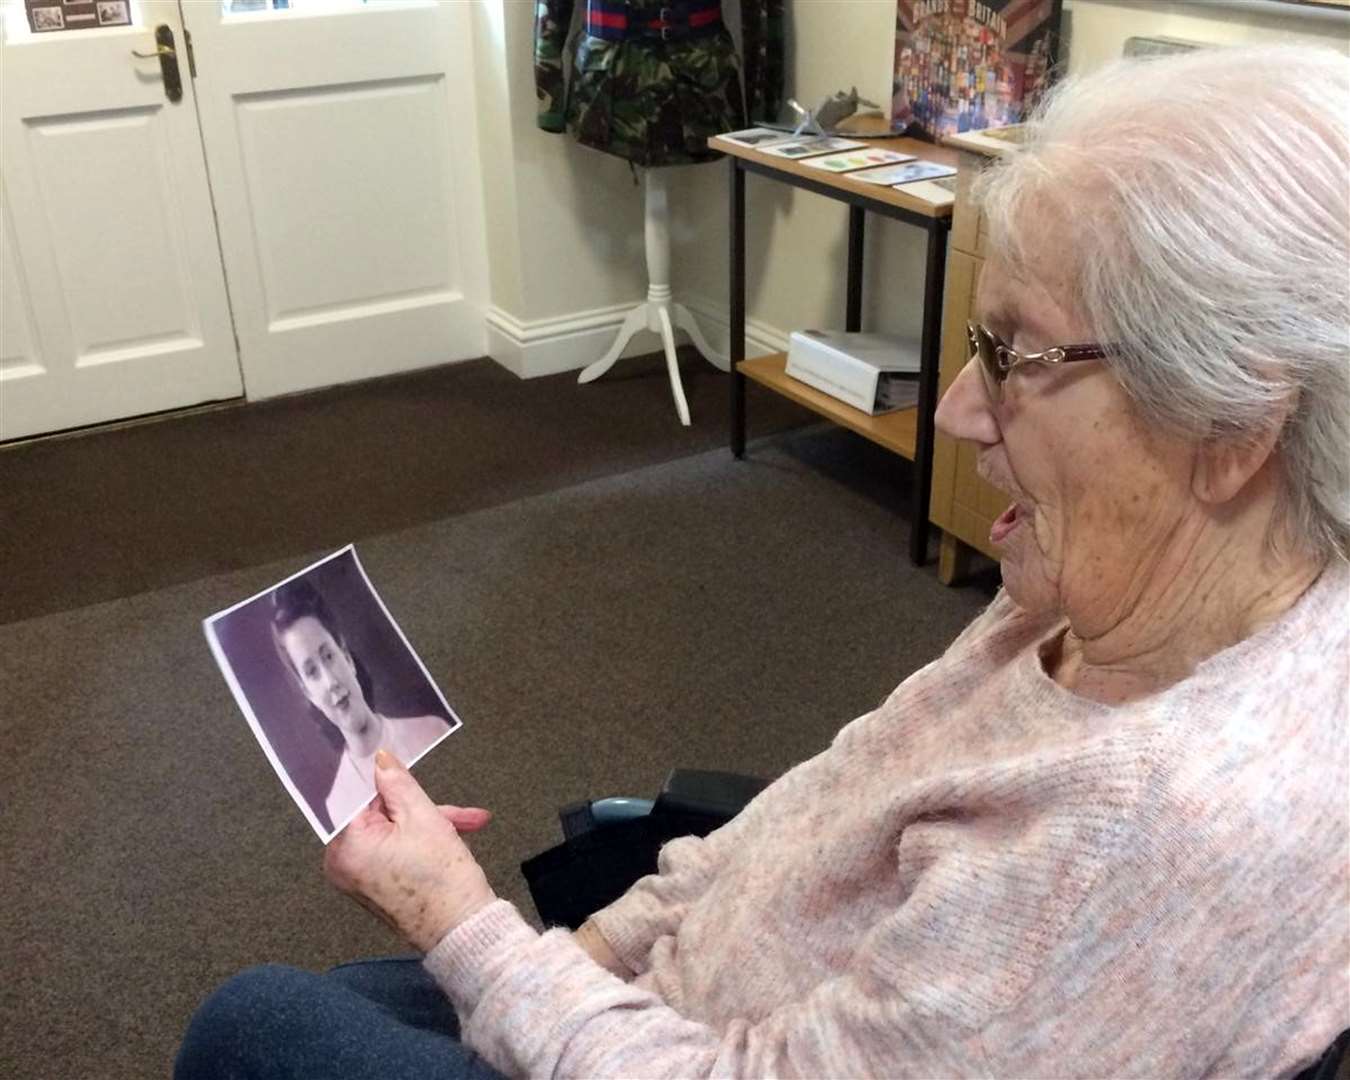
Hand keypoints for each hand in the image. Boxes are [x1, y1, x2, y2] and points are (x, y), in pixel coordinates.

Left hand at [324, 750, 496, 952]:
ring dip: (429, 825)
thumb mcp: (423, 817)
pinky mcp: (375, 887)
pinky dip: (421, 844)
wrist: (463, 932)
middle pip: (379, 815)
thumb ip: (397, 783)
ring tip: (467, 825)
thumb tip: (380, 759)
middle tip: (456, 813)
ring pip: (392, 832)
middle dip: (420, 809)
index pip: (359, 796)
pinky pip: (394, 851)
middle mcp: (342, 864)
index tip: (405, 772)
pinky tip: (455, 839)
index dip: (386, 782)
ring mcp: (358, 878)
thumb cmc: (441, 879)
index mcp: (344, 845)